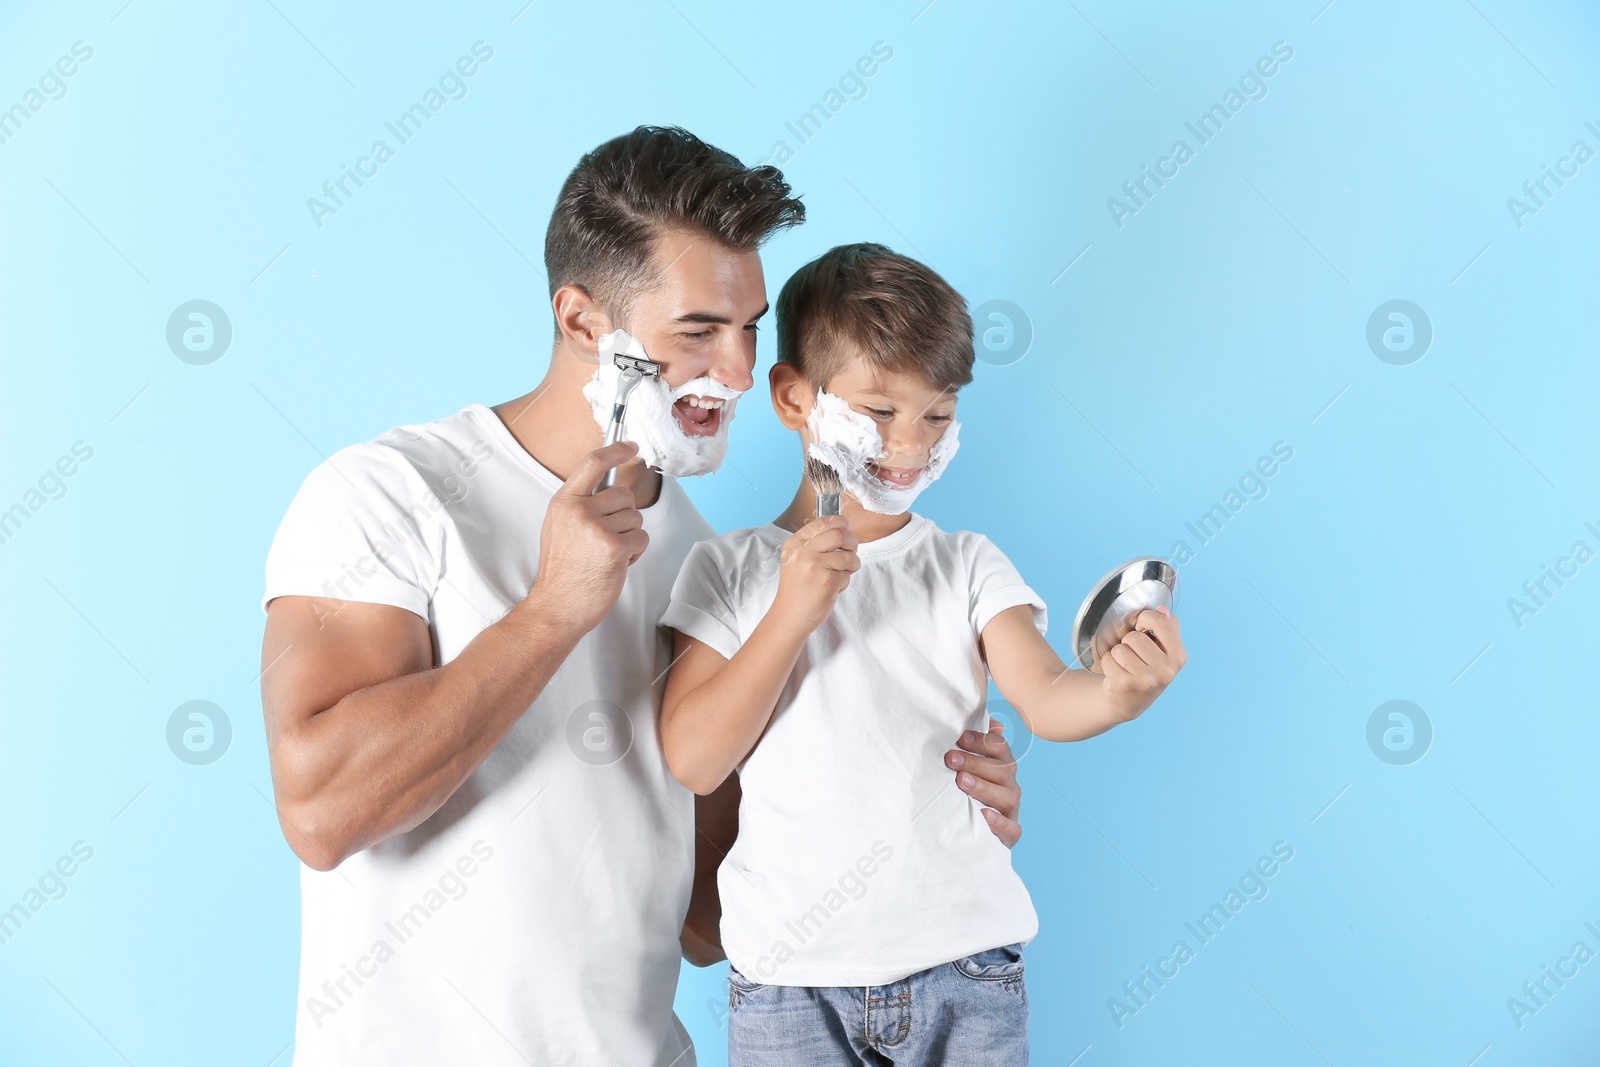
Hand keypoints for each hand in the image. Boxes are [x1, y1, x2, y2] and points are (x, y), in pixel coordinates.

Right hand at [531, 441, 648, 631]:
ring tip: (607, 553)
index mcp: (564, 501)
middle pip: (624, 494)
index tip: (631, 446)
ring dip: (629, 536)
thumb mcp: (560, 526)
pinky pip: (641, 537)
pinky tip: (615, 563)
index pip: (593, 463)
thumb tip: (610, 485)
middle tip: (607, 537)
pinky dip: (635, 552)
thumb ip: (581, 503)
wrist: (557, 606)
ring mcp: (597, 528)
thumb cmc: (563, 570)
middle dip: (624, 515)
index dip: (616, 450)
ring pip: (635, 517)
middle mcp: (579, 510)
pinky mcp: (615, 547)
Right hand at [772, 514, 858, 631]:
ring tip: (839, 575)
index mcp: (795, 543)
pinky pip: (848, 575)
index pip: (825, 521)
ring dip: (851, 566)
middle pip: (840, 533)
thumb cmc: (798, 588)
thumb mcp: (798, 559)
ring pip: (849, 556)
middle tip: (850, 552)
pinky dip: (845, 582)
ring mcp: (814, 567)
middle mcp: (803, 552)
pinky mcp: (827, 582)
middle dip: (852, 542)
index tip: (846, 533)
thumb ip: (816, 544)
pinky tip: (832, 588)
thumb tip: (844, 529)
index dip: (842, 525)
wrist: (789, 617)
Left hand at [946, 719, 1022, 847]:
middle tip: (951, 759)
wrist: (969, 827)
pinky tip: (984, 815)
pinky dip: (1000, 823)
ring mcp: (1010, 808)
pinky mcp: (1009, 832)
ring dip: (983, 787)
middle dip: (975, 762)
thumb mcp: (967, 764)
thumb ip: (977, 742)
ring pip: (1007, 796)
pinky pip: (1012, 829)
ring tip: (961, 781)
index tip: (960, 738)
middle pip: (1002, 769)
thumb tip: (994, 723)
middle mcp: (1009, 784)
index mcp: (1002, 765)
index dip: (981, 741)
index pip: (1000, 747)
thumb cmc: (966, 788)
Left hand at [1101, 605, 1185, 719]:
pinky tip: (1116, 673)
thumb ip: (1166, 627)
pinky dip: (1108, 663)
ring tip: (1124, 665)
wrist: (1129, 701)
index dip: (1146, 619)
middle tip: (1133, 654)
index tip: (1141, 627)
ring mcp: (1147, 680)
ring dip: (1117, 654)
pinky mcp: (1126, 685)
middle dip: (1128, 642)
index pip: (1162, 622)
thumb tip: (1162, 610)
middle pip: (1135, 637)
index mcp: (1178, 656)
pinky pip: (1108, 660)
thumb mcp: (1161, 650)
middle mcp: (1166, 670)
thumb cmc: (1145, 670)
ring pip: (1120, 648)